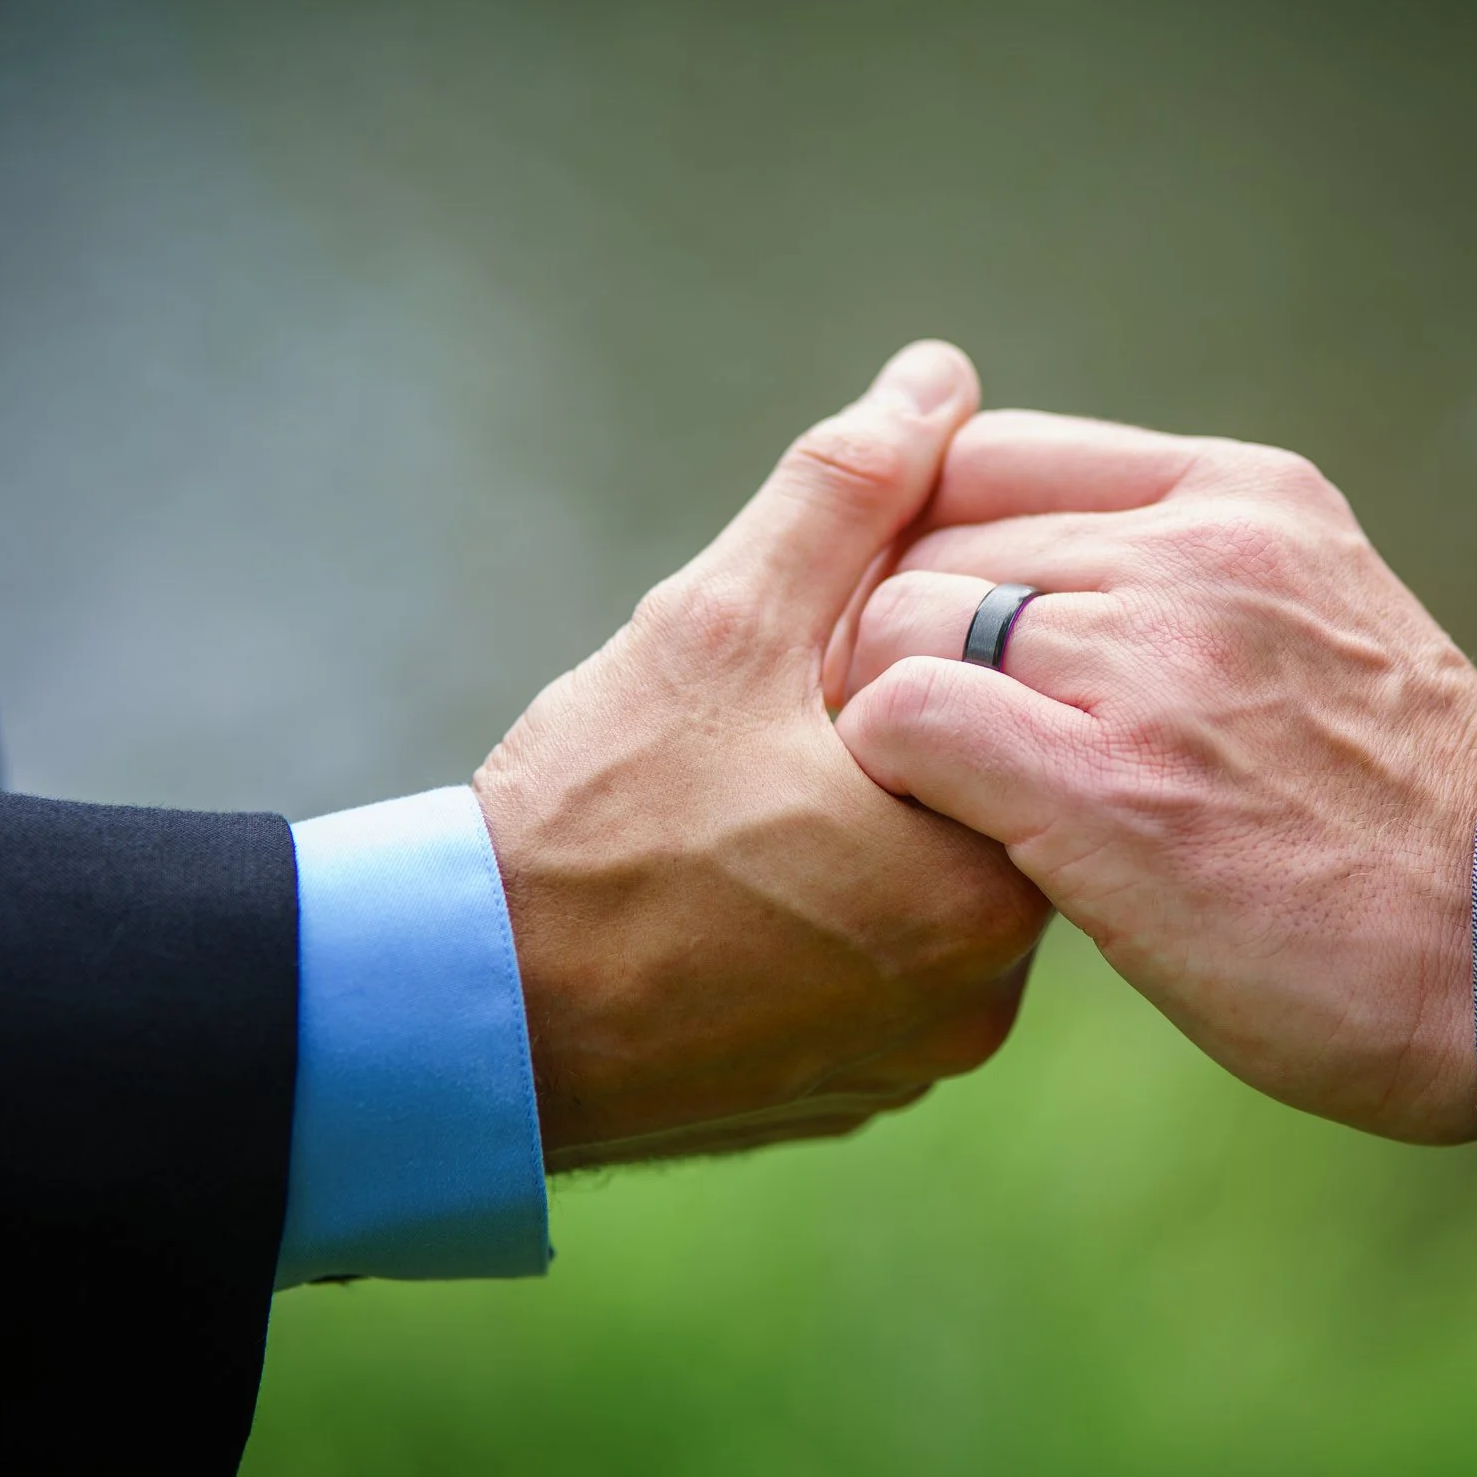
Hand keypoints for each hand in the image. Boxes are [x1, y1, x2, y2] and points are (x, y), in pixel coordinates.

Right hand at [473, 344, 1051, 1171]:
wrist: (456, 1022)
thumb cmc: (589, 823)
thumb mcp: (717, 625)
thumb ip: (844, 496)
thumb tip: (939, 377)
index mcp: (978, 889)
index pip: (1021, 726)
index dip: (931, 659)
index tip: (830, 653)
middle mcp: (977, 1002)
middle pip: (981, 812)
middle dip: (895, 745)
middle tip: (777, 720)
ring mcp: (910, 1062)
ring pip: (926, 897)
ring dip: (861, 832)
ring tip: (738, 798)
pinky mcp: (845, 1099)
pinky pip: (871, 979)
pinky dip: (821, 921)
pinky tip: (727, 880)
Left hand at [831, 411, 1476, 1144]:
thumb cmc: (1396, 822)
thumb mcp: (1315, 625)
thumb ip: (1182, 574)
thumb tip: (1014, 574)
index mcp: (1241, 496)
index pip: (986, 454)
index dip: (925, 548)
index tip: (933, 643)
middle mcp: (1194, 553)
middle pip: (932, 537)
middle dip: (898, 640)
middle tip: (915, 745)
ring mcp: (1153, 663)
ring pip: (904, 619)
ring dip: (887, 714)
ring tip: (934, 800)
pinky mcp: (1109, 787)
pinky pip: (907, 719)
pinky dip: (892, 775)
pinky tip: (940, 837)